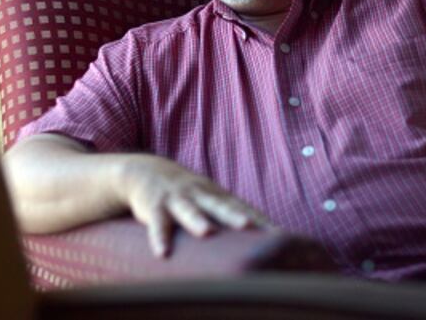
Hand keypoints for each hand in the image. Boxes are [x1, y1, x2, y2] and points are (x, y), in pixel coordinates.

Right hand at [116, 154, 272, 256]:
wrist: (146, 172)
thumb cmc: (187, 194)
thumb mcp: (209, 200)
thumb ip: (229, 218)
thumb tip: (259, 245)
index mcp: (217, 196)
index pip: (243, 208)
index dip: (260, 221)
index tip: (279, 236)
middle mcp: (200, 195)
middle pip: (219, 205)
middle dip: (234, 215)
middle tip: (249, 225)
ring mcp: (177, 199)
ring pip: (188, 210)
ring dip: (197, 220)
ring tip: (206, 232)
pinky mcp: (155, 207)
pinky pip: (157, 223)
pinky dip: (159, 237)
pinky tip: (163, 252)